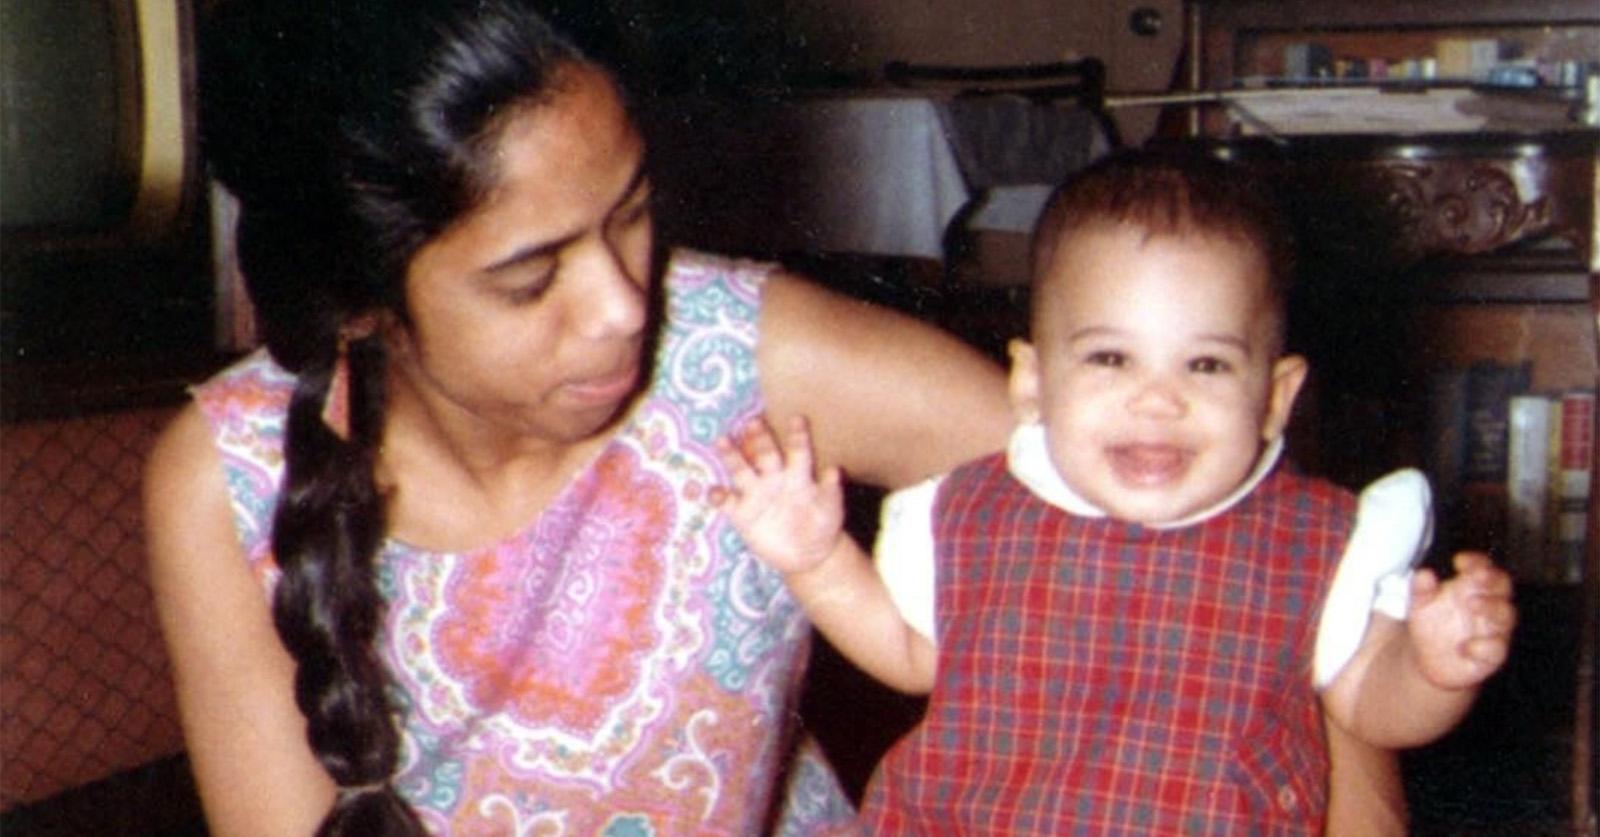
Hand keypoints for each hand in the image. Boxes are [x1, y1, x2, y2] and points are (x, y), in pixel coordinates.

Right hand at [712, 415, 844, 574]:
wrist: (807, 554)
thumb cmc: (822, 525)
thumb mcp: (830, 509)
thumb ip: (831, 490)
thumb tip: (834, 469)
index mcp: (797, 475)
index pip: (797, 451)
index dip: (797, 436)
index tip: (797, 418)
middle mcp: (774, 479)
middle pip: (764, 454)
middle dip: (759, 438)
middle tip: (753, 422)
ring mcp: (756, 494)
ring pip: (741, 471)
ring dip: (731, 456)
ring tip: (722, 441)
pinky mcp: (742, 514)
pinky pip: (727, 503)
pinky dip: (719, 497)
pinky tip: (714, 492)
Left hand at [1406, 551, 1515, 690]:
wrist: (1426, 660)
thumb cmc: (1431, 624)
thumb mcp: (1420, 604)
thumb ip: (1421, 589)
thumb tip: (1423, 573)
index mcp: (1472, 588)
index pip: (1484, 568)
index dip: (1477, 561)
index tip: (1459, 561)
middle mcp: (1487, 606)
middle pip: (1502, 587)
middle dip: (1493, 580)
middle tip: (1476, 576)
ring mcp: (1491, 630)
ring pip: (1505, 616)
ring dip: (1492, 608)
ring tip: (1472, 603)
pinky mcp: (1489, 655)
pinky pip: (1495, 650)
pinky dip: (1484, 647)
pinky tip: (1467, 646)